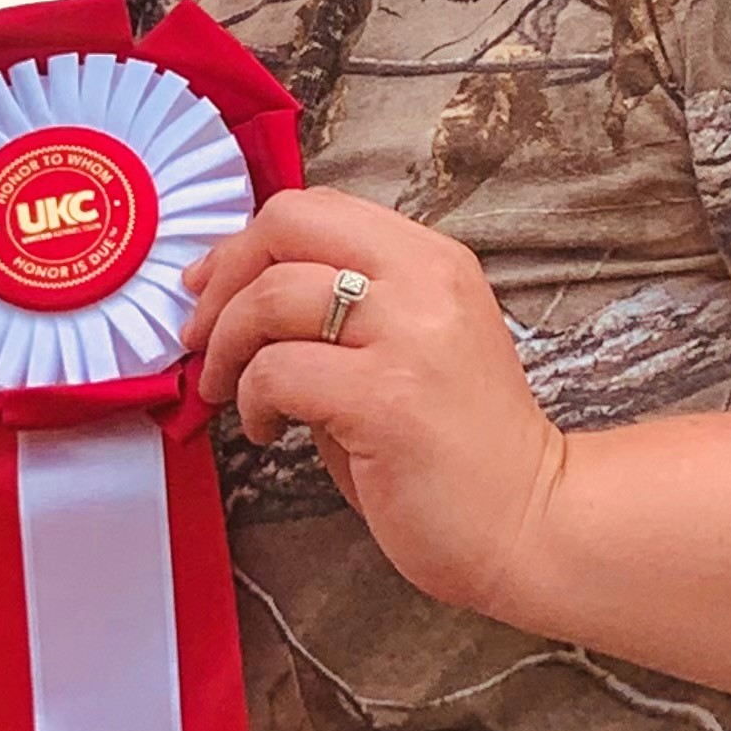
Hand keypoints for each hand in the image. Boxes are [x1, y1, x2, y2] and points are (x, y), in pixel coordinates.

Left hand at [184, 186, 564, 613]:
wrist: (529, 522)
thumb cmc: (456, 451)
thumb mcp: (407, 352)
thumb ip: (340, 317)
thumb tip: (239, 306)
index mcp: (433, 261)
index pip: (317, 208)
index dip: (245, 243)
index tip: (210, 286)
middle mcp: (425, 282)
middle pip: (289, 226)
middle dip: (224, 277)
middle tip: (201, 332)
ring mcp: (409, 336)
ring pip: (272, 297)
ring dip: (227, 346)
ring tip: (229, 391)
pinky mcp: (386, 398)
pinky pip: (278, 372)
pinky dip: (252, 400)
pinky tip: (266, 429)